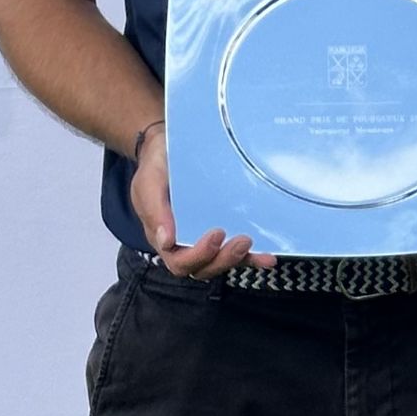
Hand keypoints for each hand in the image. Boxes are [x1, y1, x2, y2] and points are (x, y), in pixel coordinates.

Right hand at [131, 122, 277, 278]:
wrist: (166, 147)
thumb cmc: (156, 167)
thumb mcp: (148, 183)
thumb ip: (154, 210)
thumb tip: (166, 241)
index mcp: (164, 237)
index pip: (179, 261)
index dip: (198, 255)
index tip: (216, 234)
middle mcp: (185, 244)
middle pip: (204, 268)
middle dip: (224, 259)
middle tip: (242, 241)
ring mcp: (205, 239)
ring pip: (221, 263)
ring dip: (239, 259)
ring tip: (252, 244)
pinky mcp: (223, 232)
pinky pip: (238, 252)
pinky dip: (253, 257)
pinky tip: (268, 258)